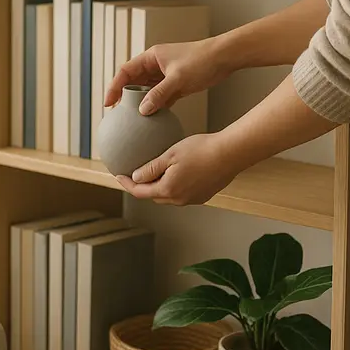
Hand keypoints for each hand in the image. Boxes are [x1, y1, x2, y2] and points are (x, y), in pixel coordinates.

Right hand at [104, 38, 229, 115]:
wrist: (224, 58)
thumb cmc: (201, 61)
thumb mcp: (178, 79)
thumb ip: (159, 94)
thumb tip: (142, 110)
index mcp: (151, 57)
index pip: (125, 72)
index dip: (114, 87)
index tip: (108, 103)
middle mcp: (155, 65)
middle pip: (133, 82)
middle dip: (124, 97)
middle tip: (118, 115)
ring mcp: (165, 75)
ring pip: (147, 91)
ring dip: (140, 104)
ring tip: (132, 120)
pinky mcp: (176, 84)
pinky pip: (160, 97)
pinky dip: (156, 107)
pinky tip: (153, 120)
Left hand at [116, 134, 239, 205]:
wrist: (230, 154)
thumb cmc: (201, 150)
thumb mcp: (170, 154)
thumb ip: (151, 168)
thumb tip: (135, 177)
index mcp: (168, 189)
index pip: (140, 192)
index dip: (127, 185)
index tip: (118, 176)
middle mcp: (179, 199)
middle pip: (154, 196)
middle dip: (143, 188)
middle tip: (135, 175)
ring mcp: (192, 199)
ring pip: (169, 196)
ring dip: (159, 187)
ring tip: (154, 174)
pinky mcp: (203, 195)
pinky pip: (182, 193)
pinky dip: (174, 185)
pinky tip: (176, 173)